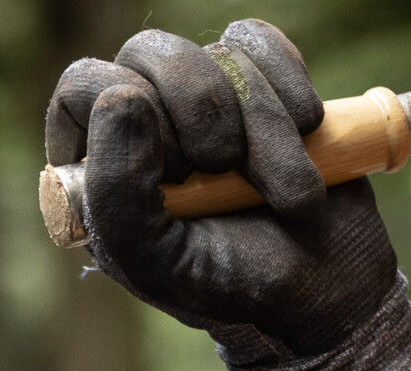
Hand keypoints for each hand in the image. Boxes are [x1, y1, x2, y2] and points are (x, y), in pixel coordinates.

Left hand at [47, 20, 410, 370]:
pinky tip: (308, 132)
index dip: (131, 114)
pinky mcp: (259, 81)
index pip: (83, 88)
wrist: (327, 290)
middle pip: (148, 53)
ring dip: (265, 125)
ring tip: (287, 190)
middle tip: (226, 171)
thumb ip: (116, 193)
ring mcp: (203, 99)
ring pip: (217, 54)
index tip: (177, 173)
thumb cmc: (232, 286)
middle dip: (203, 112)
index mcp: (103, 166)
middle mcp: (145, 124)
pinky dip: (291, 85)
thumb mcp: (159, 263)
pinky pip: (259, 40)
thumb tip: (122, 97)